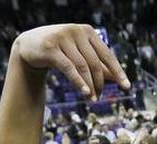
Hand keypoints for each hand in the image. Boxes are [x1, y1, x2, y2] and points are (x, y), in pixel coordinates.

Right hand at [14, 24, 129, 100]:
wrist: (29, 45)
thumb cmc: (59, 50)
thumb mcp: (79, 54)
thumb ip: (96, 64)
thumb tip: (117, 78)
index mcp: (88, 31)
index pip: (107, 54)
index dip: (118, 72)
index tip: (127, 87)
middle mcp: (77, 31)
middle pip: (95, 63)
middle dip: (99, 83)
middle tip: (99, 97)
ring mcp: (63, 37)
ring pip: (82, 66)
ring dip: (89, 85)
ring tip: (92, 99)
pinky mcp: (50, 48)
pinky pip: (69, 68)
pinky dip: (78, 81)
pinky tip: (85, 93)